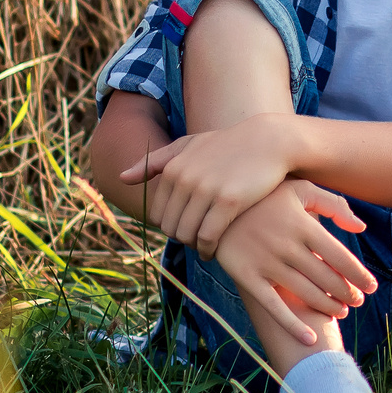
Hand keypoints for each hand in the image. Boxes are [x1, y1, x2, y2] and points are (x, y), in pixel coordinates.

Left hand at [118, 112, 304, 255]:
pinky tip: (213, 251)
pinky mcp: (228, 202)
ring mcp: (206, 190)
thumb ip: (154, 162)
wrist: (269, 142)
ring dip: (193, 246)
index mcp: (173, 168)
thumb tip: (122, 177)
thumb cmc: (227, 145)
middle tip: (195, 239)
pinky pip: (208, 238)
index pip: (158, 214)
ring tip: (204, 245)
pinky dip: (207, 250)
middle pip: (170, 227)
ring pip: (187, 235)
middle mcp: (185, 179)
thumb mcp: (189, 146)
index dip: (170, 225)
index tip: (185, 227)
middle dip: (181, 237)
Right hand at [211, 180, 377, 344]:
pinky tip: (310, 338)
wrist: (216, 202)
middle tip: (356, 301)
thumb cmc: (267, 196)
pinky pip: (274, 307)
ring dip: (328, 307)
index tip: (370, 287)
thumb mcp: (300, 189)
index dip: (359, 276)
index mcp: (303, 225)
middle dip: (347, 294)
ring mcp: (265, 263)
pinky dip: (293, 326)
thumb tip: (360, 229)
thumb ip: (333, 204)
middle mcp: (287, 245)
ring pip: (306, 294)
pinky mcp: (246, 277)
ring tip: (340, 311)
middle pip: (326, 278)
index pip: (341, 257)